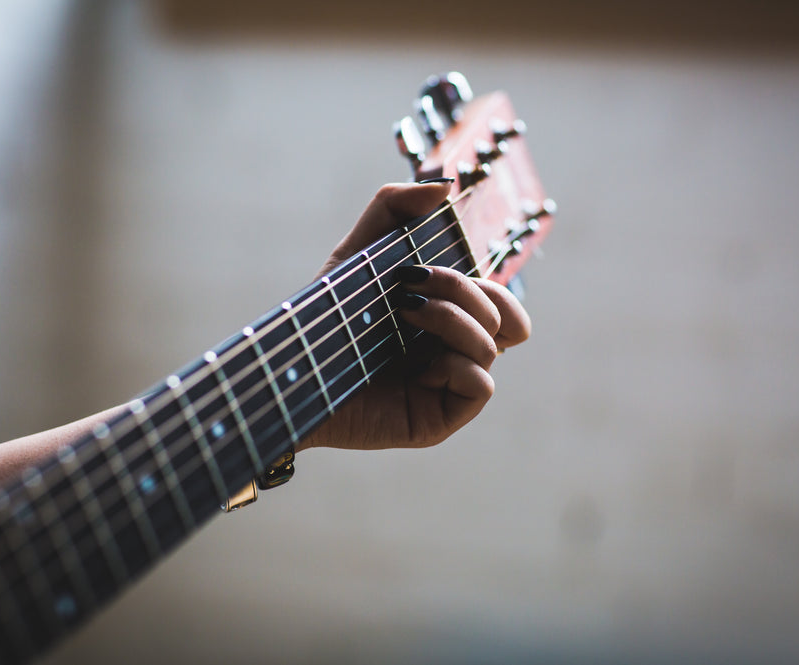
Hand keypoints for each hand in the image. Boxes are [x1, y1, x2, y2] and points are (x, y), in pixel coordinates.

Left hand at [301, 182, 530, 450]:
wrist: (291, 371)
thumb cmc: (325, 317)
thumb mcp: (357, 253)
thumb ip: (394, 206)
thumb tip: (445, 186)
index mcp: (447, 322)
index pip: (503, 306)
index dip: (489, 284)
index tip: (428, 269)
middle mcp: (454, 354)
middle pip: (507, 320)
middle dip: (462, 291)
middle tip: (408, 288)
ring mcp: (449, 388)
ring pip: (493, 347)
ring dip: (450, 320)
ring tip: (402, 316)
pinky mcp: (439, 419)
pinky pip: (482, 386)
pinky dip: (456, 365)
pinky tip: (416, 367)